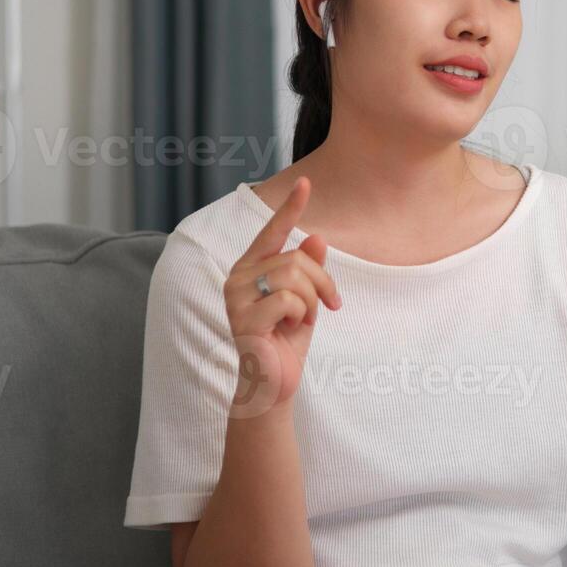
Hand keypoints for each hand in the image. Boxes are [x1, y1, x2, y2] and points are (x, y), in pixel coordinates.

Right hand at [223, 176, 340, 415]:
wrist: (275, 384)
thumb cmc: (287, 342)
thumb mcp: (306, 300)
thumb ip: (309, 270)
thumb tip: (316, 236)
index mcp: (251, 268)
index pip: (272, 232)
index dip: (290, 207)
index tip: (305, 181)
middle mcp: (237, 277)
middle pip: (295, 258)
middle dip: (322, 281)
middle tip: (329, 305)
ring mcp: (236, 297)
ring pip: (294, 276)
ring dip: (312, 300)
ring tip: (304, 319)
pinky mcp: (243, 319)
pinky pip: (289, 300)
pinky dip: (301, 315)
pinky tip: (290, 329)